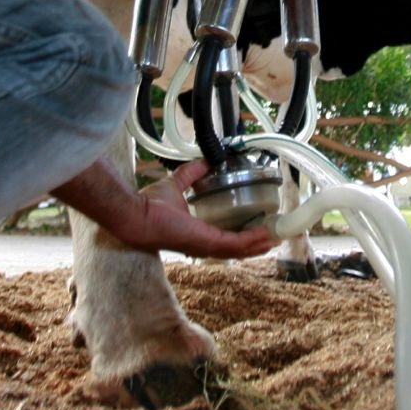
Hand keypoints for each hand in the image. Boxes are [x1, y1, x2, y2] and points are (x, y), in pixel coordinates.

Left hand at [53, 158, 276, 259]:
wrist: (136, 214)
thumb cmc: (149, 205)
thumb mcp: (176, 185)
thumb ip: (191, 174)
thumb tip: (205, 160)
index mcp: (197, 234)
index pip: (225, 239)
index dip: (243, 236)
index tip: (258, 228)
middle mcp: (203, 244)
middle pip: (236, 249)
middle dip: (256, 244)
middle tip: (274, 235)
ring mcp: (205, 245)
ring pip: (239, 250)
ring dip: (258, 244)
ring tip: (274, 237)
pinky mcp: (205, 241)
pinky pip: (234, 244)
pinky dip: (250, 241)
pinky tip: (263, 235)